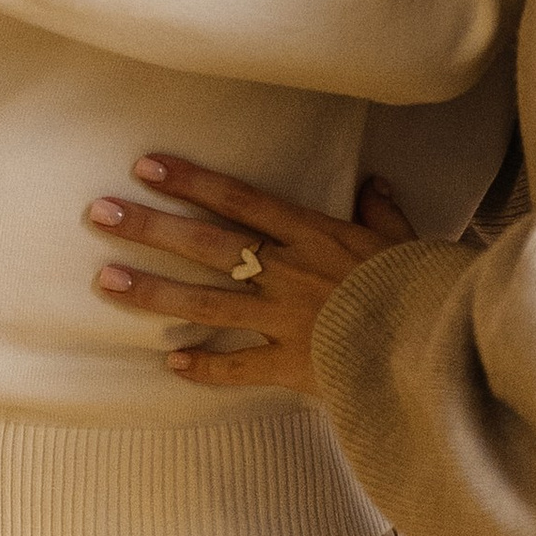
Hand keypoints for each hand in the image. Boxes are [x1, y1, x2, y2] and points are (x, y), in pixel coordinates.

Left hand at [87, 153, 416, 394]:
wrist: (436, 346)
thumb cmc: (421, 286)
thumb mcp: (403, 240)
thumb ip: (381, 214)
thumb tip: (374, 183)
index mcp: (313, 234)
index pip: (240, 200)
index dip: (192, 181)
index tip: (146, 166)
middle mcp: (288, 271)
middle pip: (208, 245)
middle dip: (151, 228)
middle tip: (100, 213)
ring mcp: (284, 320)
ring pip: (207, 302)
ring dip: (154, 292)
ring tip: (106, 281)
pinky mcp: (291, 365)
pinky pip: (240, 370)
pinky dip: (206, 369)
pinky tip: (170, 363)